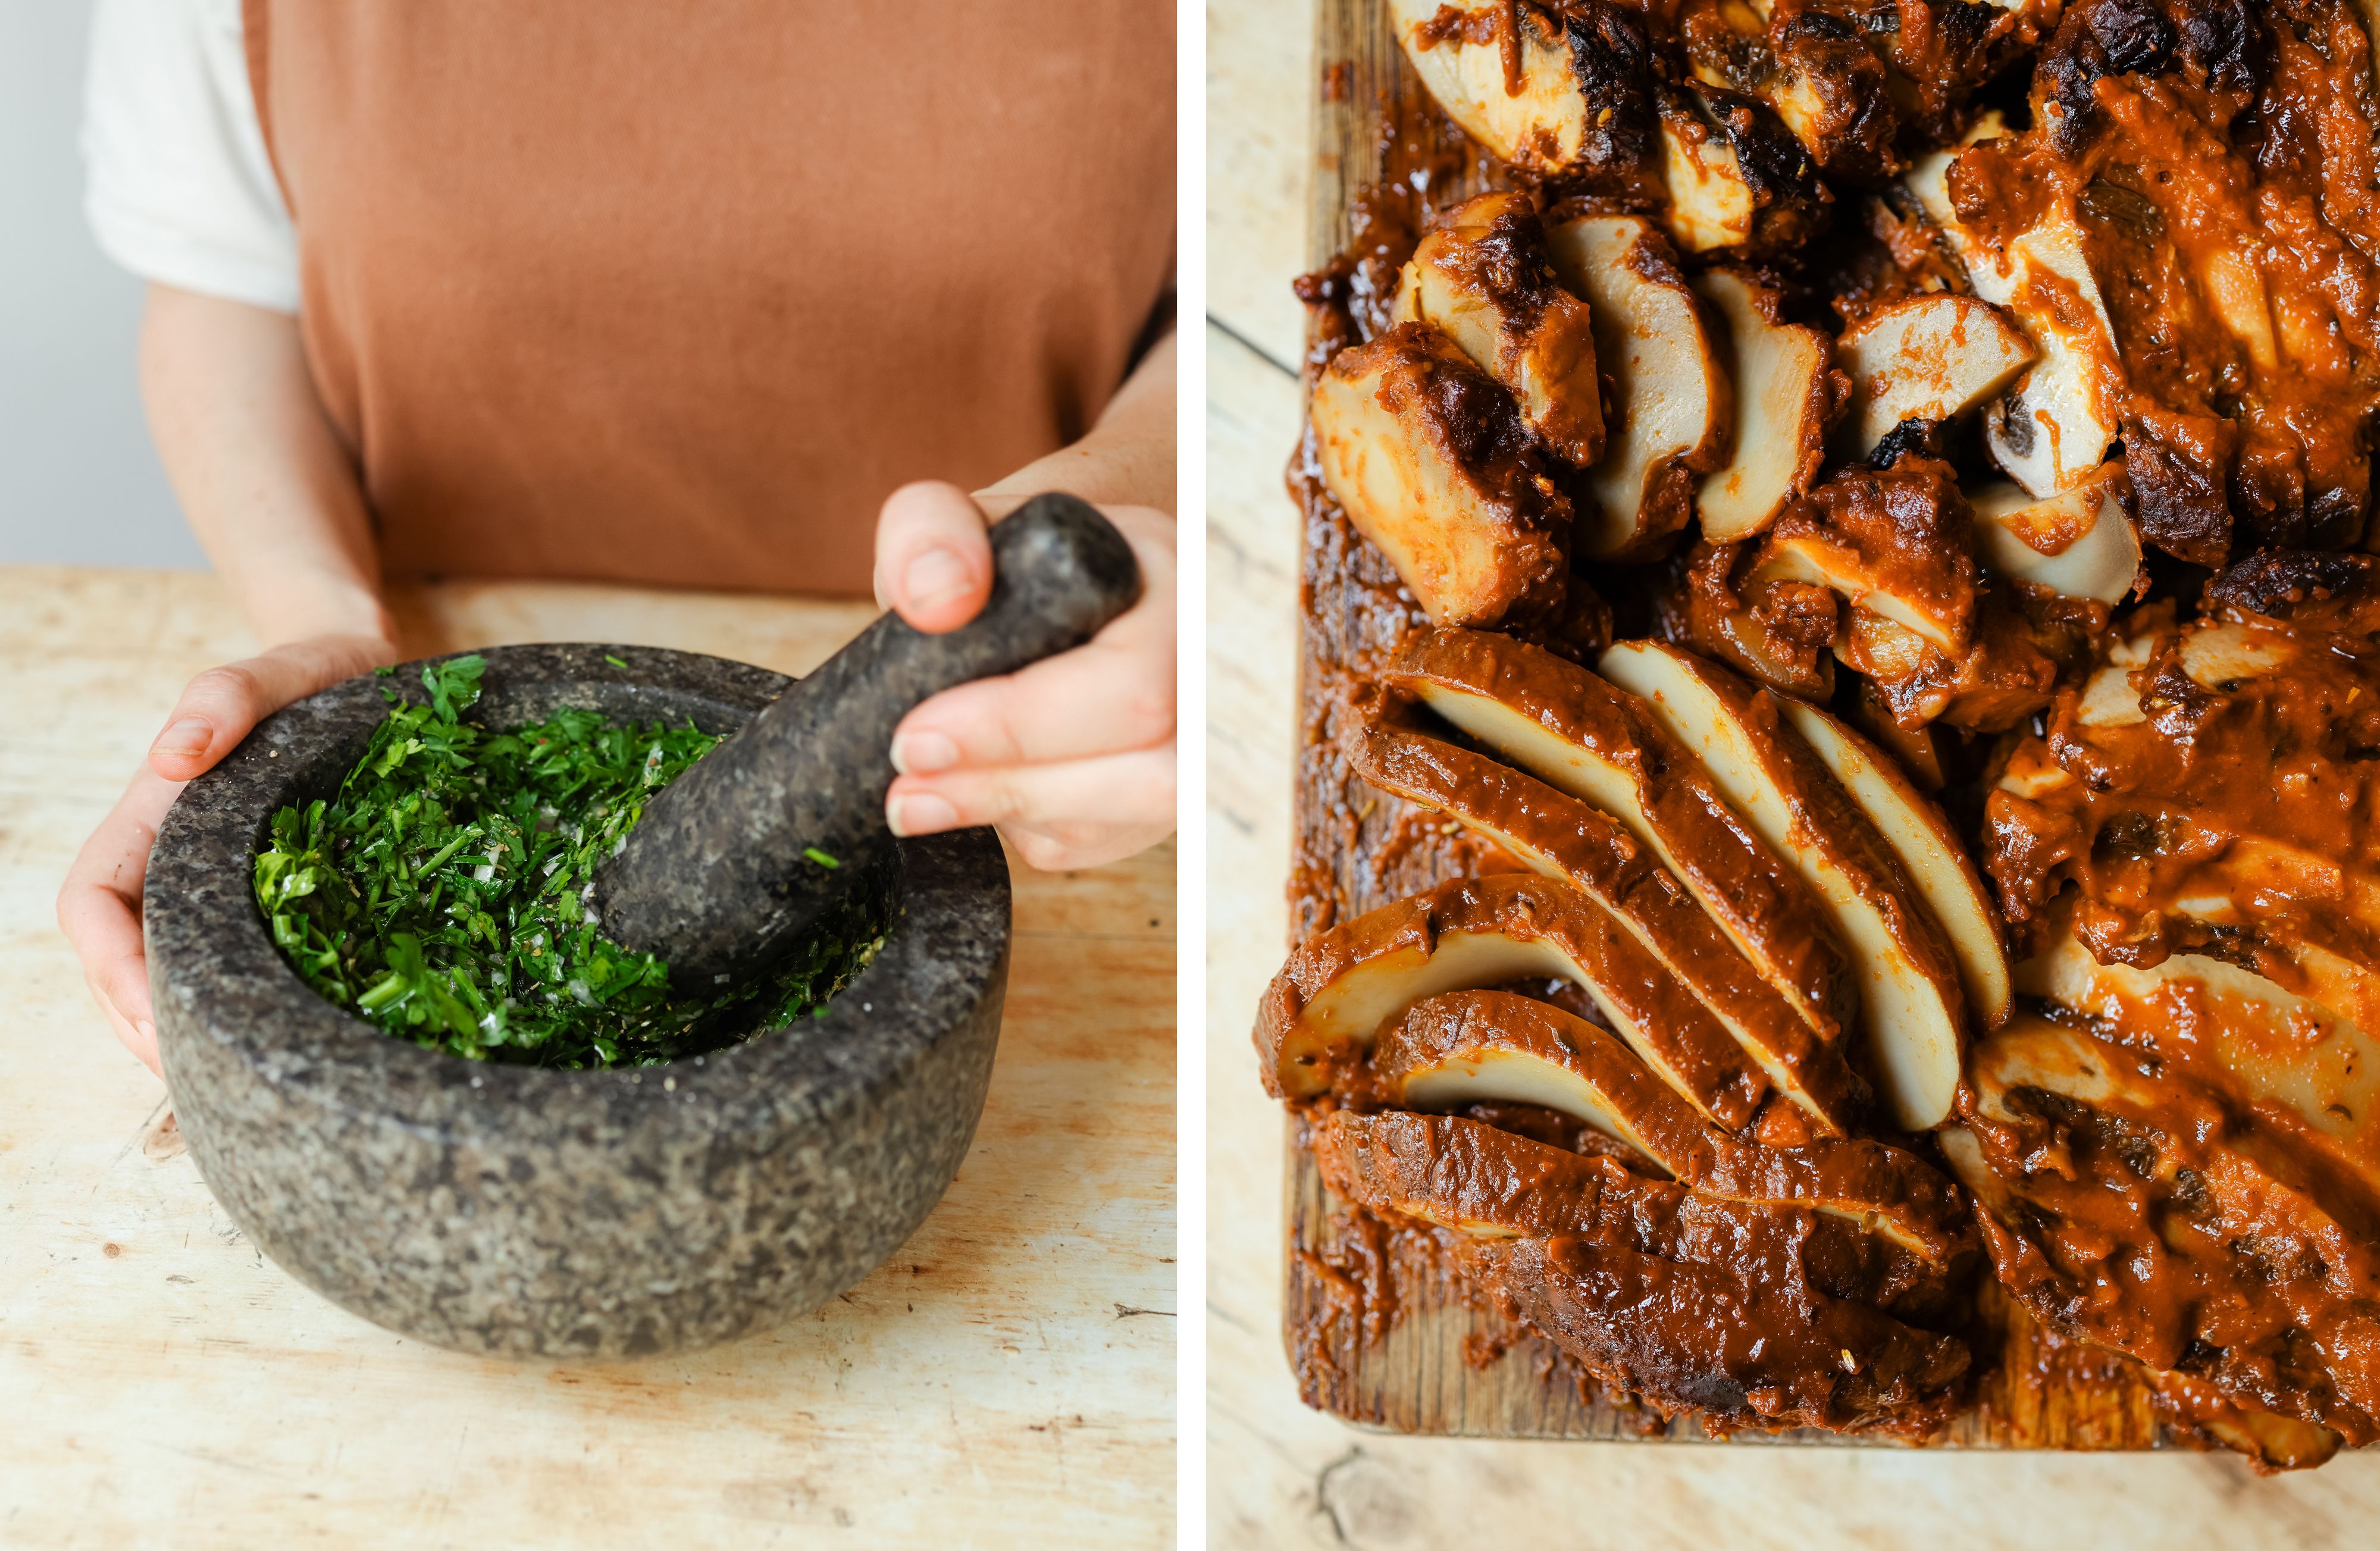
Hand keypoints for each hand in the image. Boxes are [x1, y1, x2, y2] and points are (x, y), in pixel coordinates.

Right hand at [57, 633, 398, 1074]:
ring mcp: (204, 881)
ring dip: (174, 1030)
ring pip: (158, 971)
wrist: (354, 666)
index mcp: (153, 815)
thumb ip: (224, 702)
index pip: (94, 904)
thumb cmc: (311, 671)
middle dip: (141, 1023)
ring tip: (227, 1078)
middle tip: (200, 1078)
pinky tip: (266, 1043)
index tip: (159, 1023)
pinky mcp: (253, 898)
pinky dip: (223, 1007)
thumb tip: (173, 757)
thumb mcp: (278, 672)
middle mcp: (165, 855)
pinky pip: (215, 962)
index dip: (114, 969)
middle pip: (116, 960)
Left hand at [871, 481, 1174, 870]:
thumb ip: (932, 529)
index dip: (1021, 727)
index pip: (1130, 684)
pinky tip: (986, 793)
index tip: (917, 737)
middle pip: (1154, 775)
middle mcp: (1220, 670)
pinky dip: (1036, 829)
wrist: (1084, 581)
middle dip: (1012, 787)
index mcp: (1182, 585)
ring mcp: (1211, 740)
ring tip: (917, 803)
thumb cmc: (1027, 555)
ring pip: (1138, 818)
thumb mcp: (967, 514)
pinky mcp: (1177, 795)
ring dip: (1019, 817)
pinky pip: (1108, 838)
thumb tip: (936, 600)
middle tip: (905, 791)